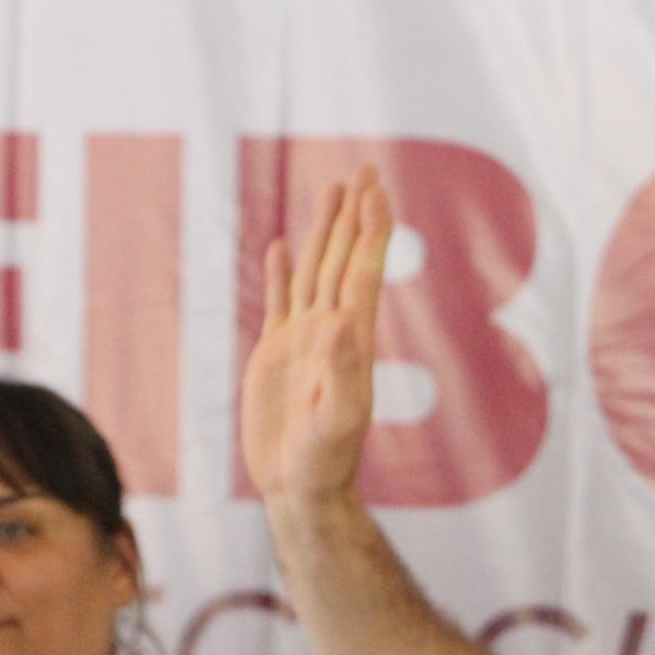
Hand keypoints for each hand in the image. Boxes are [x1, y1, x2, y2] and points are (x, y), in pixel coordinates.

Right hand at [239, 165, 394, 508]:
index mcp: (351, 340)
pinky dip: (282, 271)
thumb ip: (340, 372)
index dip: (371, 230)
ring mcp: (304, 339)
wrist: (300, 486)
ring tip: (331, 189)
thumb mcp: (336, 421)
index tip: (378, 189)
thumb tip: (337, 320)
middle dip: (354, 214)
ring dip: (324, 230)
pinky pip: (280, 300)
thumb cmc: (324, 461)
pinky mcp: (276, 353)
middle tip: (365, 168)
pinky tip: (285, 245)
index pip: (363, 272)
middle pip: (343, 258)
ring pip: (314, 270)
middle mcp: (331, 330)